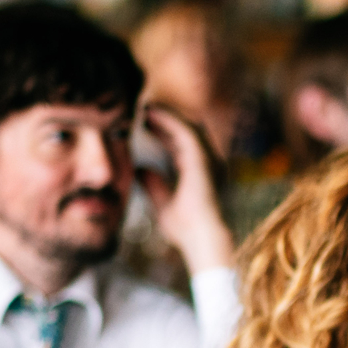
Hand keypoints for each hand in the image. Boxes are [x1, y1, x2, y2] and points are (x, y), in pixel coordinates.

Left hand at [137, 102, 235, 276]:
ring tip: (145, 107)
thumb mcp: (163, 204)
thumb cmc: (186, 230)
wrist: (202, 240)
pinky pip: (185, 131)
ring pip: (187, 126)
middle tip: (142, 109)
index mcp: (199, 173)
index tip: (144, 123)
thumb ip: (153, 185)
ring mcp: (208, 159)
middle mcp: (208, 162)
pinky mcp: (203, 160)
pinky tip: (151, 114)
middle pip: (186, 131)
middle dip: (165, 118)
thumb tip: (140, 169)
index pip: (181, 145)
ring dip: (166, 115)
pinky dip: (169, 120)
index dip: (164, 132)